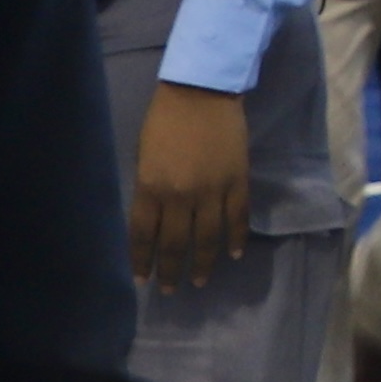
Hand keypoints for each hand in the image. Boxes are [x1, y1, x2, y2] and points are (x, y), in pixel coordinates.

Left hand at [127, 80, 250, 294]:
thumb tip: (156, 219)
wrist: (202, 92)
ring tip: (198, 281)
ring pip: (208, 238)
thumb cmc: (164, 120)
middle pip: (176, 244)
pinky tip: (233, 254)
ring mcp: (212, 191)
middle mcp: (181, 196)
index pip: (144, 235)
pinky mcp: (237, 182)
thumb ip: (149, 189)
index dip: (143, 260)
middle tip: (169, 289)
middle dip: (171, 270)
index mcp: (151, 187)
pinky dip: (236, 239)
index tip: (143, 278)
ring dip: (202, 263)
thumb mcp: (144, 156)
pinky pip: (237, 218)